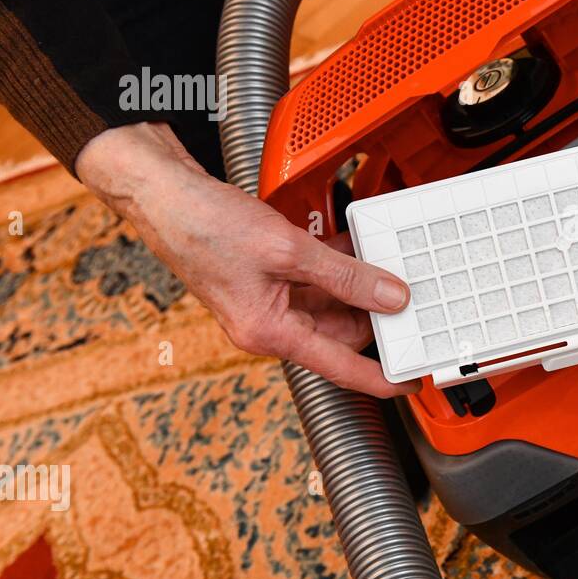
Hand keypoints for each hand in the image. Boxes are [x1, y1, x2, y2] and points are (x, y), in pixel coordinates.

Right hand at [75, 122, 418, 396]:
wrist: (164, 196)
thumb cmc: (204, 226)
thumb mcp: (287, 250)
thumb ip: (345, 276)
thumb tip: (391, 297)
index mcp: (270, 332)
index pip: (340, 367)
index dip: (381, 378)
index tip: (413, 382)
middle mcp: (270, 325)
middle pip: (341, 333)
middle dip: (375, 316)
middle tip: (410, 297)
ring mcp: (268, 302)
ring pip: (331, 304)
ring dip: (358, 286)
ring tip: (387, 265)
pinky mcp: (268, 278)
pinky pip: (314, 280)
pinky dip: (337, 266)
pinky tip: (356, 245)